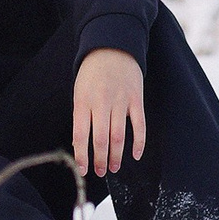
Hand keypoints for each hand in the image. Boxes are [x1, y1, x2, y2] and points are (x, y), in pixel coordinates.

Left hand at [71, 48, 144, 177]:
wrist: (112, 47)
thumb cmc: (92, 72)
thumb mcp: (79, 91)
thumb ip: (82, 115)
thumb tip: (82, 143)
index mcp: (83, 101)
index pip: (80, 135)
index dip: (82, 156)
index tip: (83, 169)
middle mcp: (101, 103)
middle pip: (101, 139)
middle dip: (100, 160)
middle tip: (100, 172)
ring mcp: (120, 101)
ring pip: (119, 136)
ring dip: (116, 156)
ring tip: (113, 167)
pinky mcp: (136, 99)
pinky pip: (139, 126)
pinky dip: (138, 143)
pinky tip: (135, 155)